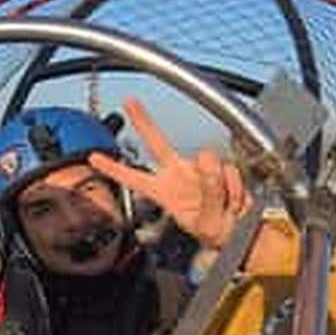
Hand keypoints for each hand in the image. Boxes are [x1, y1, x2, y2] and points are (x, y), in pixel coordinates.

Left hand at [89, 96, 249, 248]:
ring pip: (208, 160)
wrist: (242, 232)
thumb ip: (208, 192)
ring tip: (226, 207)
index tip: (93, 157)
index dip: (113, 169)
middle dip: (143, 122)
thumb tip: (208, 161)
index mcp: (164, 193)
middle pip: (157, 143)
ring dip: (221, 186)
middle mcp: (178, 175)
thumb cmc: (217, 232)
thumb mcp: (207, 221)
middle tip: (129, 102)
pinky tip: (233, 201)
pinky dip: (234, 188)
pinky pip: (229, 169)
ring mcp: (199, 169)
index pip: (134, 178)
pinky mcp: (220, 167)